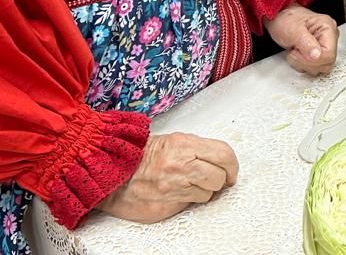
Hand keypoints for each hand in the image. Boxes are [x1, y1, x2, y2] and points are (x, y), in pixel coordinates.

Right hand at [97, 132, 237, 222]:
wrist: (113, 172)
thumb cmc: (141, 156)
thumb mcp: (172, 141)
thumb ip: (197, 149)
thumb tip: (220, 161)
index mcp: (184, 145)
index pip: (224, 154)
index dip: (232, 165)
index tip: (232, 171)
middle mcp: (182, 165)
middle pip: (219, 176)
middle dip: (220, 179)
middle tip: (217, 179)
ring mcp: (174, 187)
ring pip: (208, 194)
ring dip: (204, 191)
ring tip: (190, 185)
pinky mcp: (166, 205)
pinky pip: (190, 204)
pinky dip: (190, 200)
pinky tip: (179, 193)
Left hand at [264, 4, 337, 74]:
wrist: (279, 18)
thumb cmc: (286, 19)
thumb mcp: (293, 30)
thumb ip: (306, 43)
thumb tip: (317, 56)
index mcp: (328, 28)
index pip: (329, 55)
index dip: (313, 59)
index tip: (298, 51)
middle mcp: (329, 38)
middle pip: (326, 63)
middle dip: (306, 62)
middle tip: (295, 51)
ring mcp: (323, 46)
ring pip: (320, 68)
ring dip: (303, 64)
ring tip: (295, 50)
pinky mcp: (317, 54)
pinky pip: (313, 68)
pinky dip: (302, 65)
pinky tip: (296, 54)